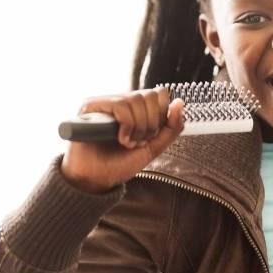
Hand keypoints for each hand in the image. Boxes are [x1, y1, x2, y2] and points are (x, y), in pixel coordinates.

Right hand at [61, 87, 183, 193]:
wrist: (96, 179)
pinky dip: (126, 126)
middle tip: (139, 140)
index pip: (158, 94)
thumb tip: (180, 103)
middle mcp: (120, 101)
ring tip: (127, 142)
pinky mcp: (91, 106)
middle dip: (150, 124)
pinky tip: (119, 139)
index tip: (152, 134)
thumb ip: (171, 128)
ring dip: (137, 128)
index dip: (161, 114)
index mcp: (135, 109)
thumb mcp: (153, 147)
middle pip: (150, 95)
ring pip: (135, 100)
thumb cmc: (119, 164)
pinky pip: (120, 106)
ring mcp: (105, 102)